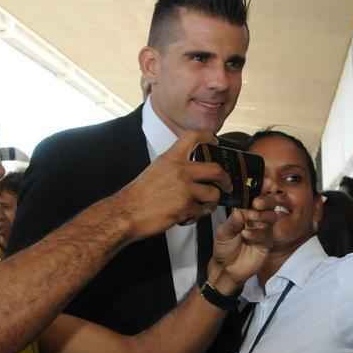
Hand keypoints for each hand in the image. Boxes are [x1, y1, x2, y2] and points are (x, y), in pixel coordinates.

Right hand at [115, 132, 230, 239]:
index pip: (194, 136)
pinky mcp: (186, 207)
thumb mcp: (156, 169)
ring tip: (203, 206)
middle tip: (226, 185)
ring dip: (211, 202)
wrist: (126, 213)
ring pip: (213, 194)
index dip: (208, 136)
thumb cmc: (138, 195)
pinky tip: (187, 216)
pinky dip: (197, 215)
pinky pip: (202, 211)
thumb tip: (192, 169)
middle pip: (216, 169)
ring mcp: (184, 189)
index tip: (215, 142)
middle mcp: (180, 170)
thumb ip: (174, 166)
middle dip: (226, 179)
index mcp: (171, 158)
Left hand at [207, 197, 276, 294]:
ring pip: (270, 219)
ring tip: (249, 221)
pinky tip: (246, 235)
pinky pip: (267, 235)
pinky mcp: (266, 243)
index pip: (253, 201)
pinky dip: (257, 233)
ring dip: (261, 217)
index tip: (253, 197)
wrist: (227, 269)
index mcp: (244, 214)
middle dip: (263, 204)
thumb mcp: (223, 233)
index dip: (255, 198)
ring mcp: (263, 231)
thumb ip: (232, 222)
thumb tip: (239, 210)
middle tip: (256, 205)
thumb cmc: (224, 249)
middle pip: (266, 207)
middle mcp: (255, 220)